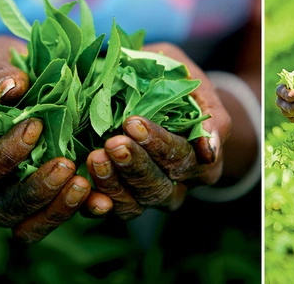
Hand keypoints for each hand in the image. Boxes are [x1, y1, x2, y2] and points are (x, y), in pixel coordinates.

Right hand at [0, 35, 111, 242]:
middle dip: (33, 190)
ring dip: (56, 208)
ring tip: (84, 184)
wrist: (23, 73)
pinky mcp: (51, 191)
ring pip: (26, 223)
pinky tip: (103, 200)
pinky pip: (59, 214)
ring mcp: (18, 189)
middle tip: (66, 165)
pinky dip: (80, 210)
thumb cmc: (2, 66)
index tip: (36, 127)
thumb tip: (12, 89)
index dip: (4, 156)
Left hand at [85, 42, 230, 219]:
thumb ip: (209, 113)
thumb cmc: (176, 82)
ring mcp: (150, 197)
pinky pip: (110, 211)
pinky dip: (95, 203)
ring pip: (135, 204)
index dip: (158, 143)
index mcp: (204, 162)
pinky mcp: (123, 201)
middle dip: (135, 165)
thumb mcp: (195, 84)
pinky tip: (83, 186)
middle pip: (160, 187)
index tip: (133, 122)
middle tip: (113, 142)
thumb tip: (210, 149)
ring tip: (95, 158)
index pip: (182, 158)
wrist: (153, 94)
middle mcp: (179, 186)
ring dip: (113, 183)